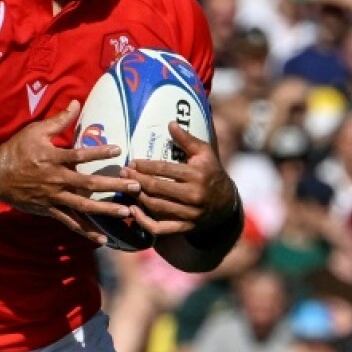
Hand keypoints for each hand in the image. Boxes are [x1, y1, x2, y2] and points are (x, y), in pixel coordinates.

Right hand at [0, 101, 141, 244]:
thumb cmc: (17, 150)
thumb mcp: (36, 131)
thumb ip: (59, 120)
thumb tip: (77, 101)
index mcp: (53, 158)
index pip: (79, 155)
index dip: (99, 152)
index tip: (119, 150)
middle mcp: (56, 179)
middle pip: (89, 183)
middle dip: (114, 185)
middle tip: (135, 187)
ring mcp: (54, 197)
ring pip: (83, 206)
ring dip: (106, 209)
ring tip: (126, 212)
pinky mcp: (50, 210)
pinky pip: (70, 223)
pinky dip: (85, 231)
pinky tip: (102, 239)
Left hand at [122, 122, 237, 236]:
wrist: (227, 203)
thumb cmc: (212, 172)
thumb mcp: (205, 153)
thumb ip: (187, 139)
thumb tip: (170, 123)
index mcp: (198, 174)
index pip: (165, 169)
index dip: (145, 166)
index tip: (132, 162)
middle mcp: (194, 195)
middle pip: (157, 188)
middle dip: (136, 180)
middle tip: (123, 173)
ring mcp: (190, 214)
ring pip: (156, 207)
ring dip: (138, 197)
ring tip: (126, 188)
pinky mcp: (186, 228)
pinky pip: (160, 228)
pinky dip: (144, 222)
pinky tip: (134, 211)